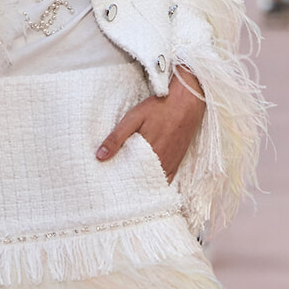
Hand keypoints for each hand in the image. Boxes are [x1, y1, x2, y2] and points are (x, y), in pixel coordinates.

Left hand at [96, 67, 204, 181]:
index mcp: (148, 153)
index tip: (109, 185)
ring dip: (142, 184)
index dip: (119, 181)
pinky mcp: (177, 160)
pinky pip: (167, 179)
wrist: (188, 101)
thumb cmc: (159, 108)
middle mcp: (161, 162)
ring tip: (129, 186)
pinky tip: (147, 183)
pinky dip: (157, 182)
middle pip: (141, 181)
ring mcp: (171, 163)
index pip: (129, 176)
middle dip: (129, 184)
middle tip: (116, 187)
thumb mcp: (133, 118)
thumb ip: (116, 137)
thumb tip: (100, 157)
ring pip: (154, 181)